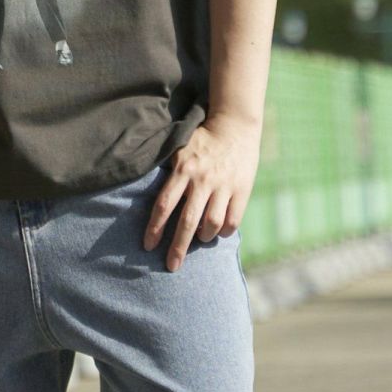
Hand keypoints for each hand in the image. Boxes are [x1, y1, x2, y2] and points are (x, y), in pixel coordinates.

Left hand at [144, 115, 260, 271]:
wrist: (236, 125)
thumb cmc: (202, 139)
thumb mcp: (179, 148)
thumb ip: (168, 171)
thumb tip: (150, 196)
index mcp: (183, 169)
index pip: (164, 205)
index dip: (155, 228)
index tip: (148, 246)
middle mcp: (202, 180)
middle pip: (187, 221)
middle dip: (178, 248)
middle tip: (171, 266)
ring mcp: (224, 185)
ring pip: (211, 223)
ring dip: (203, 236)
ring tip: (200, 239)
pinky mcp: (242, 189)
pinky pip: (233, 220)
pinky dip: (224, 231)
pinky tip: (219, 232)